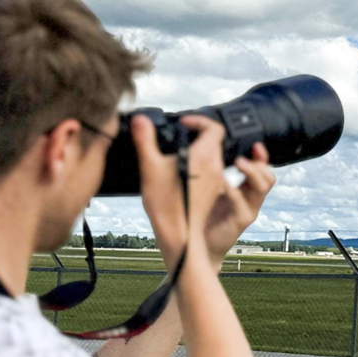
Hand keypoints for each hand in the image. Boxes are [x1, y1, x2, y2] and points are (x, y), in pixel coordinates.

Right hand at [134, 115, 254, 268]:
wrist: (179, 236)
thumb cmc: (166, 204)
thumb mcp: (150, 168)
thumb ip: (145, 140)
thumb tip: (140, 119)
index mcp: (205, 156)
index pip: (214, 127)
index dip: (200, 120)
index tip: (184, 122)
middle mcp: (216, 166)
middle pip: (214, 141)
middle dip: (197, 135)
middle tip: (178, 136)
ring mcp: (217, 179)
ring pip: (213, 156)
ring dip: (198, 151)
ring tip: (177, 155)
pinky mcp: (214, 191)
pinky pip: (211, 171)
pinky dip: (199, 166)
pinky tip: (180, 174)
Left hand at [203, 142, 274, 263]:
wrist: (198, 244)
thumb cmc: (203, 215)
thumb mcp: (212, 191)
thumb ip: (216, 174)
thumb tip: (210, 150)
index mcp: (246, 191)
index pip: (263, 169)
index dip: (262, 156)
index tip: (255, 145)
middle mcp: (251, 200)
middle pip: (268, 177)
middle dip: (258, 163)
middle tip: (241, 157)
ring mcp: (249, 210)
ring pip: (262, 187)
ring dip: (251, 172)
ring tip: (238, 163)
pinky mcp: (241, 221)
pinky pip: (242, 203)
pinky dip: (233, 190)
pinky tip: (223, 183)